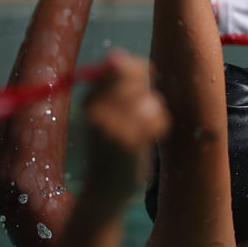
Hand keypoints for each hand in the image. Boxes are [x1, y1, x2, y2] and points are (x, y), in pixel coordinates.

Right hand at [81, 51, 168, 197]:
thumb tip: (119, 55)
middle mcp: (96, 110)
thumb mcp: (101, 115)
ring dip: (154, 113)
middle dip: (147, 93)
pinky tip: (149, 139)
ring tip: (145, 128)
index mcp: (88, 100)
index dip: (138, 70)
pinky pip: (157, 119)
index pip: (118, 66)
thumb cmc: (108, 149)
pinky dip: (159, 126)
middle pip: (136, 80)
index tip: (145, 81)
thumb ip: (112, 86)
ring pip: (149, 101)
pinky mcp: (129, 143)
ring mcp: (112, 126)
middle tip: (144, 112)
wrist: (103, 191)